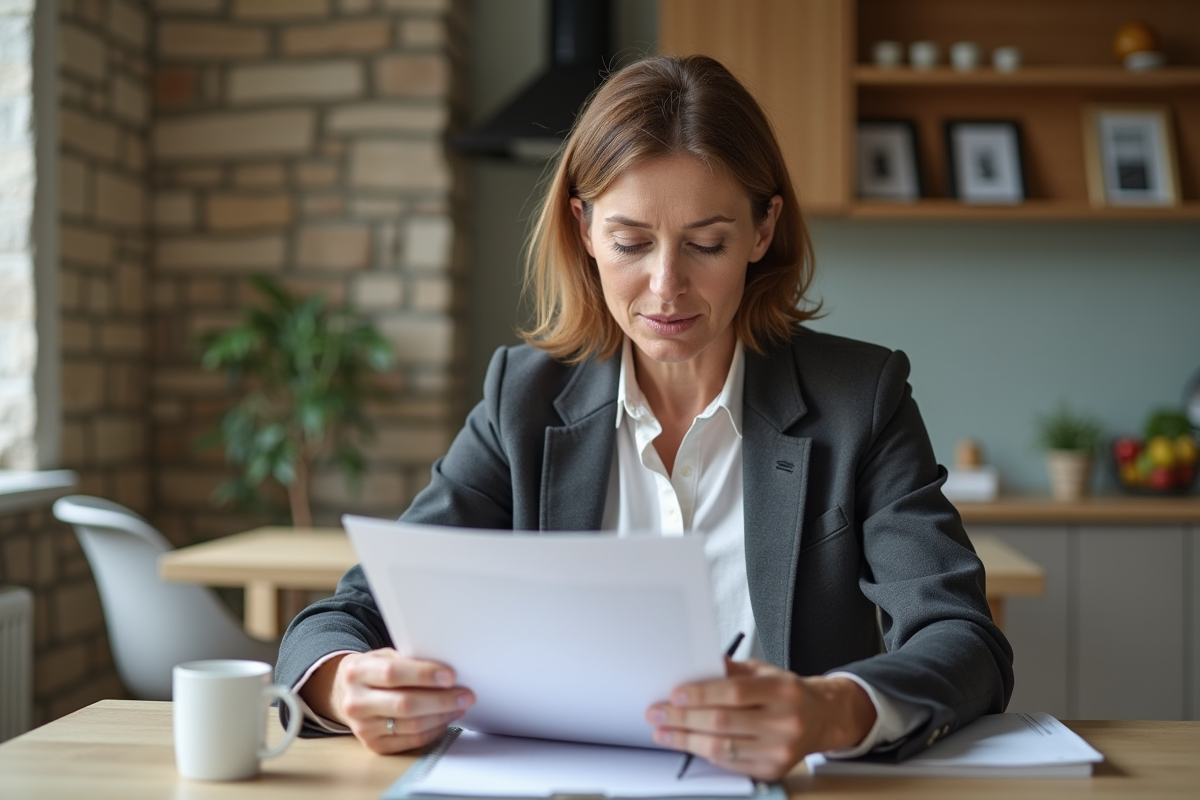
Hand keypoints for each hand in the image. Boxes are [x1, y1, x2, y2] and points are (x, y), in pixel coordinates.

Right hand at [300, 649, 474, 754]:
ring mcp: (362, 727)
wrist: (346, 693)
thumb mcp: (384, 656)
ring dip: (442, 716)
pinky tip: (445, 720)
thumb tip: (446, 670)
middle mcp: (356, 702)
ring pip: (411, 725)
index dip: (424, 675)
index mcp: (358, 672)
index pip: (393, 673)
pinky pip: (411, 740)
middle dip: (441, 700)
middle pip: (405, 704)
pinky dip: (433, 730)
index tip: (450, 676)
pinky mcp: (373, 745)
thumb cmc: (374, 671)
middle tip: (465, 695)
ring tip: (459, 706)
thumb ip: (409, 661)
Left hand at [645, 660, 876, 780]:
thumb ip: (730, 670)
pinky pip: (730, 764)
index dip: (701, 694)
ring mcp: (779, 751)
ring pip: (722, 748)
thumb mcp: (764, 671)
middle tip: (657, 713)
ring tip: (664, 732)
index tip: (674, 695)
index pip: (734, 692)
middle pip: (723, 722)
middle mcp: (784, 722)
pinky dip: (704, 753)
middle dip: (683, 719)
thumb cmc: (786, 692)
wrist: (821, 718)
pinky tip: (688, 743)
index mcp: (782, 691)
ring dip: (686, 740)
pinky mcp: (772, 771)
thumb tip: (693, 668)